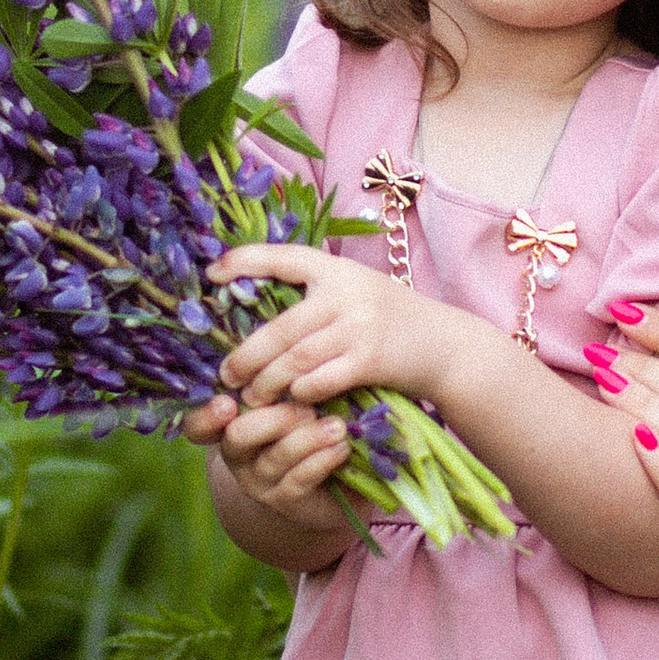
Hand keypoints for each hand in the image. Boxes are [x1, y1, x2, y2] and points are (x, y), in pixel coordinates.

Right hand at [184, 384, 356, 522]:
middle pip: (238, 435)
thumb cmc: (308, 419)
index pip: (199, 423)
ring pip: (275, 457)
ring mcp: (257, 479)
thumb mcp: (292, 394)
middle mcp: (235, 452)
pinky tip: (342, 447)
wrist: (332, 476)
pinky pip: (298, 479)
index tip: (228, 403)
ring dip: (310, 437)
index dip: (206, 414)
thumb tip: (289, 347)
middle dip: (275, 418)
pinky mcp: (283, 500)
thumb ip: (280, 377)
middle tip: (308, 409)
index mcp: (228, 422)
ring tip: (338, 426)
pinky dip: (322, 459)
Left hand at [206, 242, 464, 412]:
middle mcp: (346, 292)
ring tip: (251, 396)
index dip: (245, 261)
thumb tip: (258, 307)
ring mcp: (359, 326)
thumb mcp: (359, 290)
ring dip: (266, 382)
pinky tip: (291, 402)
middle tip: (226, 374)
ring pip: (294, 359)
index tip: (212, 274)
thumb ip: (319, 293)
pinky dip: (300, 393)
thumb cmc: (393, 320)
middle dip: (246, 355)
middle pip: (279, 327)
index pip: (284, 257)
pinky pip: (320, 380)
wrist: (446, 346)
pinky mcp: (370, 360)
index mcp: (337, 269)